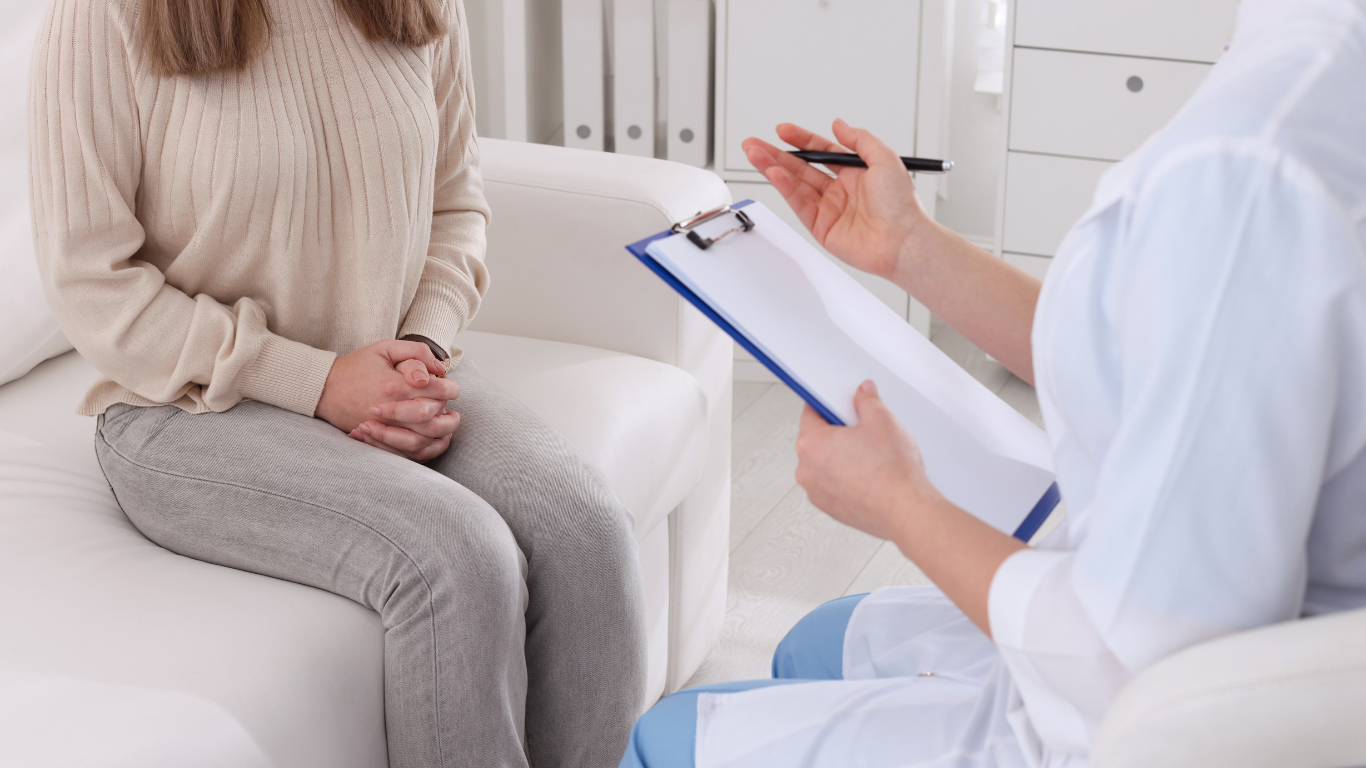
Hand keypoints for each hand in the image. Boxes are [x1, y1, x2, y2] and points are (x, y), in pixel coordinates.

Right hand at [316, 340, 460, 461]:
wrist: (324, 389)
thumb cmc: (356, 366)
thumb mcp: (384, 348)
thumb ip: (415, 352)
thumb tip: (438, 366)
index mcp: (394, 385)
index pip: (437, 391)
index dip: (450, 388)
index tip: (450, 387)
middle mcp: (391, 410)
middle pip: (433, 416)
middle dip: (447, 410)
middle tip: (451, 404)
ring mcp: (384, 429)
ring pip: (424, 438)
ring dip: (443, 430)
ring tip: (450, 421)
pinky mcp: (379, 440)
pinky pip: (409, 453)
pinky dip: (428, 448)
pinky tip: (437, 438)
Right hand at [742, 120, 931, 280]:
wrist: (903, 241)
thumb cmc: (902, 205)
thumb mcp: (885, 159)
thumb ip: (859, 139)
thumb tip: (838, 124)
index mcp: (856, 173)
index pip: (822, 152)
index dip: (801, 140)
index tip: (783, 130)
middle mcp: (840, 190)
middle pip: (801, 168)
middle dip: (776, 154)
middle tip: (754, 143)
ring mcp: (829, 209)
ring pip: (794, 184)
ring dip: (773, 168)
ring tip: (754, 154)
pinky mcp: (821, 227)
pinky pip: (798, 203)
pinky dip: (784, 188)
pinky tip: (773, 173)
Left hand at [794, 380, 943, 540]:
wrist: (905, 510)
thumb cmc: (891, 472)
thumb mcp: (882, 420)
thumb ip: (868, 400)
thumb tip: (863, 394)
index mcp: (810, 444)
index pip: (811, 411)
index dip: (830, 403)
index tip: (841, 403)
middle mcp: (806, 470)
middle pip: (818, 439)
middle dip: (839, 431)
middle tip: (864, 430)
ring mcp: (817, 492)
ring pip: (826, 463)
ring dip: (843, 456)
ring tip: (871, 456)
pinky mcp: (831, 508)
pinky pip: (835, 484)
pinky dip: (848, 478)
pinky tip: (871, 475)